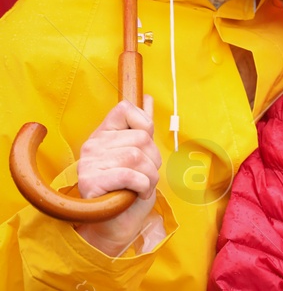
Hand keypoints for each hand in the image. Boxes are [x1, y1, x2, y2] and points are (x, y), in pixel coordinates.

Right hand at [73, 95, 161, 255]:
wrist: (116, 224)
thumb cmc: (130, 189)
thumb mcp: (140, 154)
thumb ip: (141, 127)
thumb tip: (148, 99)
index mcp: (104, 135)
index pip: (125, 109)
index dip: (145, 124)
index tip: (145, 145)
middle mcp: (93, 145)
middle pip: (142, 138)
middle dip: (153, 161)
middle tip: (143, 176)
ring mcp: (89, 163)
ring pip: (138, 157)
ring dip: (150, 177)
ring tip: (140, 187)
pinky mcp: (90, 182)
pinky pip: (130, 175)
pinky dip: (142, 186)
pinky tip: (136, 194)